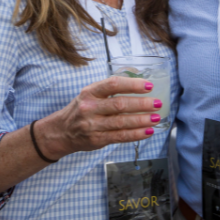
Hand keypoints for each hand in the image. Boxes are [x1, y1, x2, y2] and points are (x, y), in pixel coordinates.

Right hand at [36, 76, 162, 159]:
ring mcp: (93, 125)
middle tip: (157, 103)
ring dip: (142, 120)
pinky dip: (136, 134)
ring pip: (122, 122)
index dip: (132, 84)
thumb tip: (138, 80)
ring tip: (156, 117)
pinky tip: (148, 131)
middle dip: (142, 104)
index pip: (113, 84)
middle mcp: (90, 107)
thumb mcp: (90, 94)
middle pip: (120, 104)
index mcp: (90, 92)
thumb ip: (110, 89)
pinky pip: (120, 136)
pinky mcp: (97, 139)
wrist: (61, 131)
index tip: (148, 85)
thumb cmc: (81, 109)